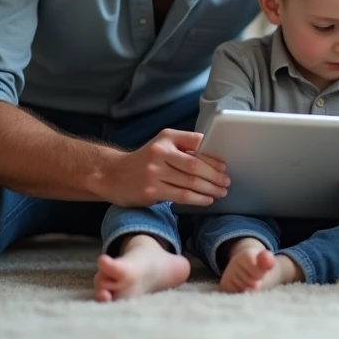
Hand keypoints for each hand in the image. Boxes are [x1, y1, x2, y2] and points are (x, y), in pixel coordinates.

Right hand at [104, 128, 229, 207]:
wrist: (112, 175)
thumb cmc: (143, 160)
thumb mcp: (161, 144)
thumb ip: (184, 145)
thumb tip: (213, 155)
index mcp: (166, 139)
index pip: (197, 145)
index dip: (213, 157)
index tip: (224, 167)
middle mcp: (159, 153)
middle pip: (195, 166)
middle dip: (215, 176)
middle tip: (226, 182)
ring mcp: (154, 173)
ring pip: (190, 182)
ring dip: (210, 189)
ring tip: (221, 192)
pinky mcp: (151, 191)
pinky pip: (181, 196)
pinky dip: (198, 199)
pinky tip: (207, 200)